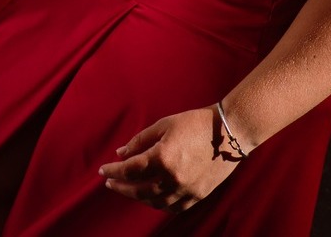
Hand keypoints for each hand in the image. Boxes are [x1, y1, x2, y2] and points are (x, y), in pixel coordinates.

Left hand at [99, 108, 240, 209]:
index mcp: (162, 158)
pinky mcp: (198, 196)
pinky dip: (159, 204)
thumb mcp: (162, 125)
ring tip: (128, 189)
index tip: (102, 171)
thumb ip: (139, 141)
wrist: (228, 133)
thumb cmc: (193, 123)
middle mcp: (173, 179)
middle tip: (110, 183)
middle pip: (139, 190)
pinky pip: (173, 207)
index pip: (130, 170)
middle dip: (122, 187)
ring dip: (138, 197)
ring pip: (155, 202)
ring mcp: (187, 191)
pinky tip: (151, 197)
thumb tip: (121, 153)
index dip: (113, 171)